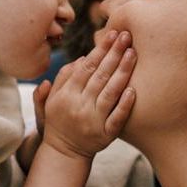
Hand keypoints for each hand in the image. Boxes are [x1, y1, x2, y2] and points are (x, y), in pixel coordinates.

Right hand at [42, 29, 135, 157]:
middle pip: (100, 76)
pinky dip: (125, 104)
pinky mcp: (105, 135)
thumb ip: (62, 78)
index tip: (112, 34)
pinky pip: (117, 118)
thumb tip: (81, 59)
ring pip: (110, 93)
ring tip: (133, 53)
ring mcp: (93, 121)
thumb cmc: (59, 120)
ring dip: (123, 72)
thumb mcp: (51, 100)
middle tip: (127, 36)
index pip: (86, 67)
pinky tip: (134, 90)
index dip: (100, 50)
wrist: (64, 153)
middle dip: (114, 54)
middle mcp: (79, 106)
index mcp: (66, 95)